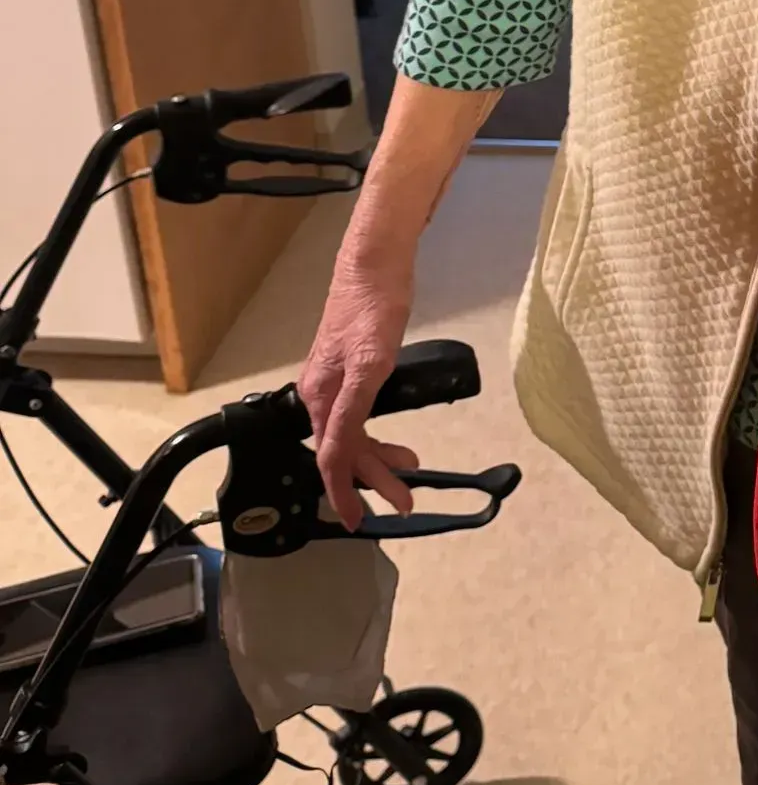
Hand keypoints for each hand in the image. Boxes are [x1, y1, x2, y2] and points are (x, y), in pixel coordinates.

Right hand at [298, 250, 421, 528]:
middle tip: (404, 498)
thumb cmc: (374, 307)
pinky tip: (391, 436)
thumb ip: (351, 412)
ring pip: (352, 434)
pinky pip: (358, 416)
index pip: (330, 457)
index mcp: (321, 396)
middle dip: (372, 478)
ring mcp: (335, 381)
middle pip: (343, 450)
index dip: (344, 492)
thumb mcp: (369, 362)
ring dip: (378, 456)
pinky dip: (375, 433)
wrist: (376, 263)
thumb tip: (335, 455)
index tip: (356, 521)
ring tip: (409, 466)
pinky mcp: (351, 369)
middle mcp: (322, 393)